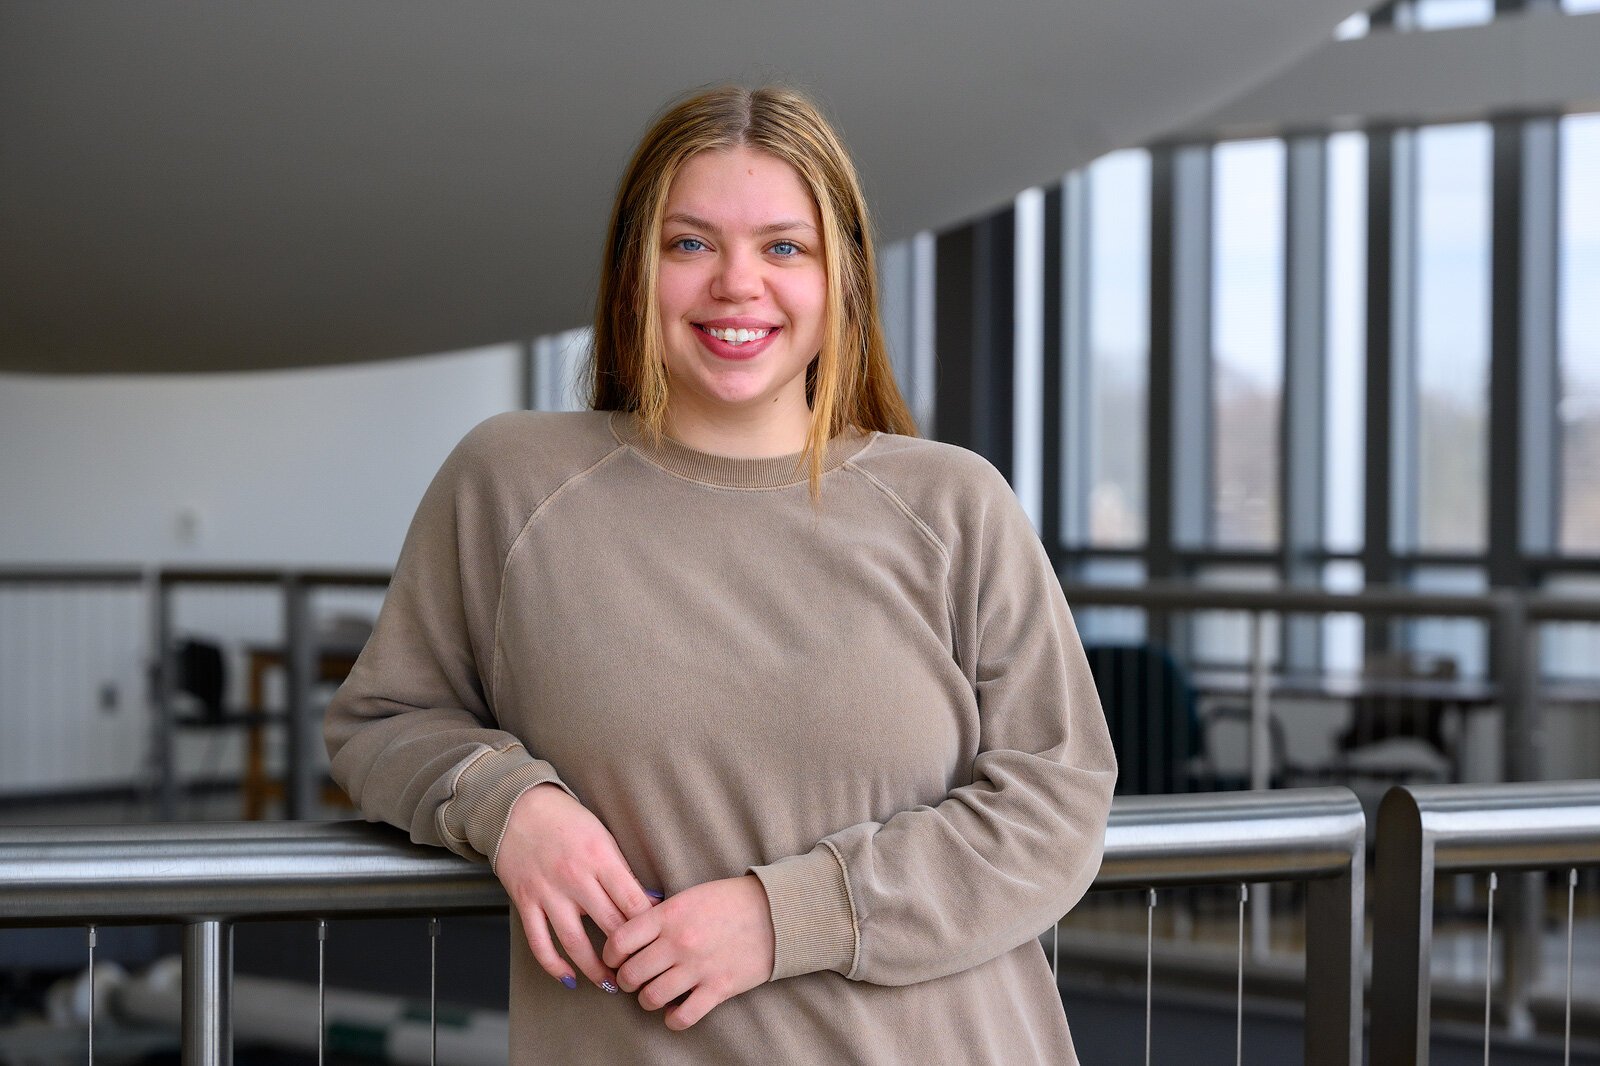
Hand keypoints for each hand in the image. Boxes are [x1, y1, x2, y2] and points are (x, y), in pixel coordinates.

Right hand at [495, 783, 655, 992]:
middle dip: (629, 953)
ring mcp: (548, 892)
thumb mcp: (603, 837)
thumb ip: (623, 870)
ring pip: (575, 941)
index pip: (632, 902)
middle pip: (609, 925)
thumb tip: (651, 901)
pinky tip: (568, 978)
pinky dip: (553, 965)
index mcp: (600, 858)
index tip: (660, 943)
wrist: (517, 806)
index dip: (649, 927)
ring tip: (611, 984)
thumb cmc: (567, 819)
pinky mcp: (525, 901)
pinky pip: (540, 942)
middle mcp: (575, 877)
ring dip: (595, 969)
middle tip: (642, 970)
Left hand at [602, 874, 775, 1030]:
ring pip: (651, 998)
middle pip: (631, 974)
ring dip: (647, 1000)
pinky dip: (673, 1019)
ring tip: (653, 994)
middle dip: (626, 980)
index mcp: (669, 915)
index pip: (619, 940)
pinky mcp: (718, 988)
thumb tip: (632, 931)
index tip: (615, 958)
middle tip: (633, 978)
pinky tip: (675, 1011)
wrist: (776, 912)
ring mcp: (698, 967)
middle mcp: (679, 942)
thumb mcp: (690, 896)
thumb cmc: (731, 900)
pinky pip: (683, 1017)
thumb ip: (660, 914)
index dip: (610, 954)